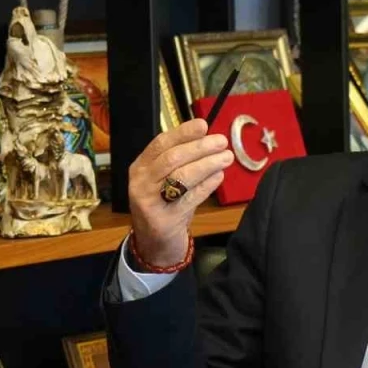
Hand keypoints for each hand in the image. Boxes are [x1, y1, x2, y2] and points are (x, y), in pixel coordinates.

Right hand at [127, 119, 233, 267]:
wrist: (154, 242)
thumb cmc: (164, 205)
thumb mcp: (164, 180)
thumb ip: (180, 161)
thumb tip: (208, 139)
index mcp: (140, 167)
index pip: (161, 143)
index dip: (183, 133)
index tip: (204, 125)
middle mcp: (141, 182)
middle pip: (172, 158)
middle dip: (200, 148)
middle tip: (222, 142)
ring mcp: (149, 202)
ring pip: (181, 177)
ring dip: (207, 164)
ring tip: (226, 157)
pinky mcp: (163, 219)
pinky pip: (190, 198)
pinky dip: (207, 185)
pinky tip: (219, 176)